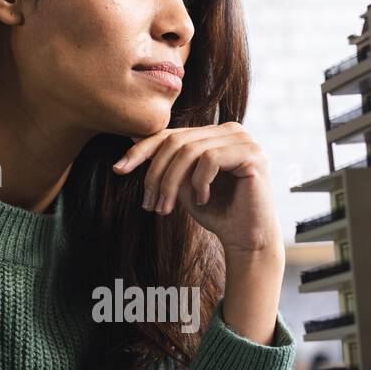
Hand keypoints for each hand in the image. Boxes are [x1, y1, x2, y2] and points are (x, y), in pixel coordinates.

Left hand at [112, 121, 283, 257]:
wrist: (246, 239)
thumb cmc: (216, 212)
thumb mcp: (182, 185)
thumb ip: (166, 163)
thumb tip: (132, 137)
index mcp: (213, 134)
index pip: (171, 134)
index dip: (141, 149)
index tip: (118, 169)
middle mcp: (229, 130)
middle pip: (177, 141)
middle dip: (156, 174)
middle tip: (149, 203)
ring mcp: (243, 139)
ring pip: (190, 151)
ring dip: (172, 183)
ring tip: (167, 207)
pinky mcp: (252, 154)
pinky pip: (210, 159)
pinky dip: (199, 182)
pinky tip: (202, 200)